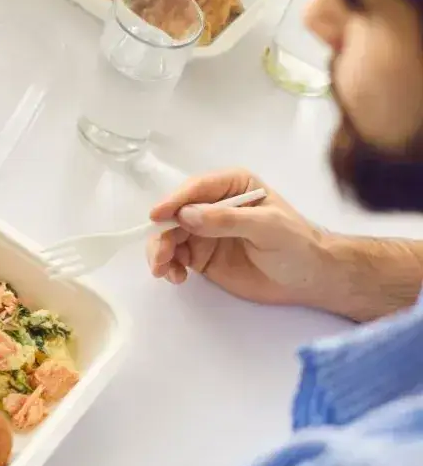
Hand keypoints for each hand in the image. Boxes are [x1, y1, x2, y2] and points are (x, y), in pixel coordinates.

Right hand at [147, 169, 327, 306]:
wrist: (309, 279)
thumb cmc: (296, 245)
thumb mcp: (267, 227)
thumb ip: (227, 220)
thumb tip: (186, 215)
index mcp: (232, 186)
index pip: (196, 188)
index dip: (174, 201)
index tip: (157, 216)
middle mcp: (213, 205)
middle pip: (175, 214)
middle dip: (163, 233)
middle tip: (161, 256)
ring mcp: (204, 231)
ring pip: (170, 236)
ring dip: (161, 252)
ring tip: (164, 271)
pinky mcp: (201, 255)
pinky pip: (176, 256)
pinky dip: (169, 266)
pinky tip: (177, 277)